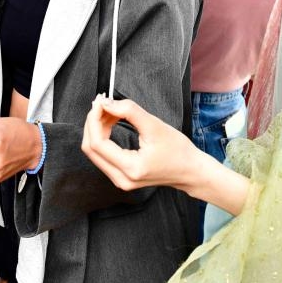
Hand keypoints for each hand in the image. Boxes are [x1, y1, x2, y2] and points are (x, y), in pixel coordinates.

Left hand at [81, 96, 197, 192]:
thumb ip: (129, 111)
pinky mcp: (121, 176)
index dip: (94, 119)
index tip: (100, 101)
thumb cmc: (178, 150)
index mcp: (131, 168)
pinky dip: (102, 136)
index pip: (98, 143)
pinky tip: (110, 121)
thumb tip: (107, 103)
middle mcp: (122, 179)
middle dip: (93, 122)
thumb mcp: (154, 126)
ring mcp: (120, 180)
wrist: (190, 170)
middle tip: (103, 102)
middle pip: (91, 148)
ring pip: (94, 152)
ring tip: (108, 110)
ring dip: (97, 128)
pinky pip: (102, 155)